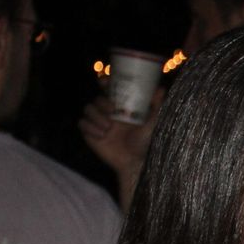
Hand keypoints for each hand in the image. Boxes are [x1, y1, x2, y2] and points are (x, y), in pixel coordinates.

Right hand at [79, 90, 160, 207]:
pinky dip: (90, 128)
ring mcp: (99, 123)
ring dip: (96, 117)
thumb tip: (160, 89)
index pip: (108, 90)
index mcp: (121, 108)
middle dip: (102, 103)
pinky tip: (102, 136)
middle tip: (112, 111)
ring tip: (108, 129)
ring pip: (88, 109)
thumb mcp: (153, 123)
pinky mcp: (90, 134)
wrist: (134, 162)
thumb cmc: (145, 143)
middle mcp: (108, 113)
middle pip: (96, 98)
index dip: (104, 83)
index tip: (104, 81)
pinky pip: (82, 123)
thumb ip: (156, 106)